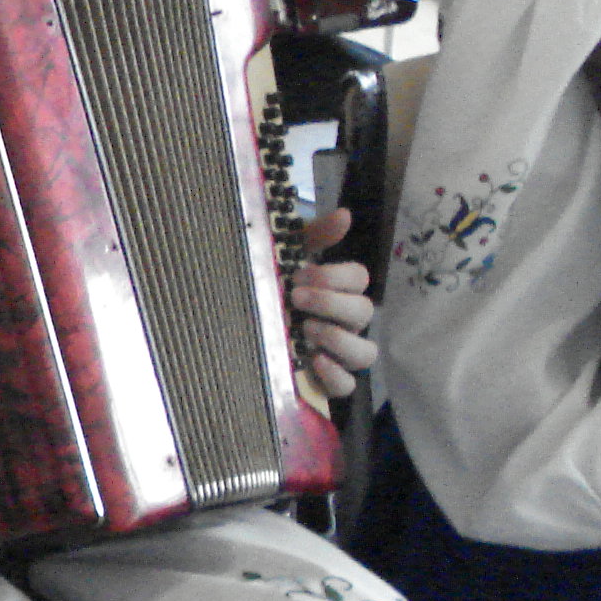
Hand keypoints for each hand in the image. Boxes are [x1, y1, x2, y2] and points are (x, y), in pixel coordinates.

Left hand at [288, 206, 374, 396]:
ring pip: (366, 353)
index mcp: (338, 290)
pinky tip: (314, 361)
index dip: (334, 275)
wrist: (235, 329)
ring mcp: (339, 353)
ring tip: (308, 330)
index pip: (359, 278)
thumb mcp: (285, 258)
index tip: (299, 274)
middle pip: (365, 311)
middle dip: (332, 302)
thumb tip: (345, 214)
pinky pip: (348, 385)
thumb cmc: (270, 288)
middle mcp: (345, 322)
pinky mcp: (326, 380)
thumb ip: (314, 237)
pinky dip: (335, 374)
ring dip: (340, 339)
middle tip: (296, 297)